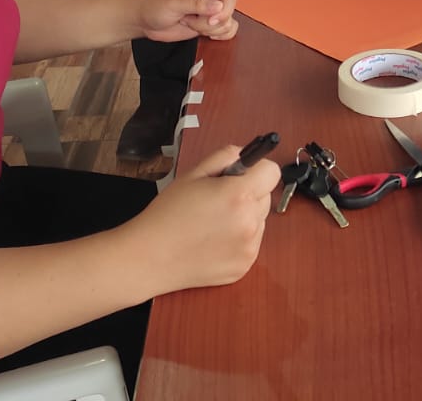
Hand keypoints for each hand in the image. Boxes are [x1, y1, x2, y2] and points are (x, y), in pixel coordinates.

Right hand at [136, 147, 279, 291]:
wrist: (149, 257)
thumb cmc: (167, 214)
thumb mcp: (193, 173)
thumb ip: (225, 156)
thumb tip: (245, 155)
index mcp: (238, 195)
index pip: (272, 172)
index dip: (257, 169)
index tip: (243, 173)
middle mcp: (249, 222)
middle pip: (266, 196)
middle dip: (248, 193)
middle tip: (218, 199)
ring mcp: (248, 247)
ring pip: (259, 220)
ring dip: (245, 216)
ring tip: (213, 222)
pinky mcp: (244, 266)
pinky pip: (251, 242)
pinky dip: (238, 239)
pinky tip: (213, 240)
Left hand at [138, 0, 238, 42]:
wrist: (144, 20)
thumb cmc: (155, 5)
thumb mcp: (174, 2)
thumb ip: (197, 3)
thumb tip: (219, 7)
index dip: (224, 10)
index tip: (210, 20)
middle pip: (228, 12)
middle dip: (212, 23)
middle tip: (191, 20)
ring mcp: (209, 13)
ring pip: (227, 24)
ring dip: (211, 30)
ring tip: (190, 24)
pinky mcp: (207, 25)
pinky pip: (225, 31)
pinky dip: (219, 36)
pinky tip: (204, 34)